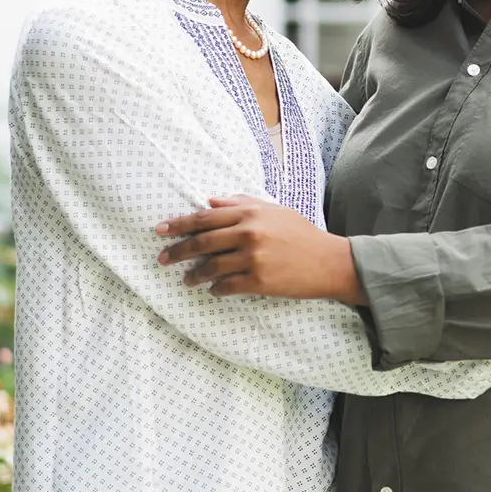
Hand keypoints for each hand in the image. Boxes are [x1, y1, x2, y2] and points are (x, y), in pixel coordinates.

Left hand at [156, 196, 365, 303]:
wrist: (330, 262)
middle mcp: (249, 234)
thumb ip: (242, 203)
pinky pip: (227, 286)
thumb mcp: (275, 210)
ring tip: (186, 279)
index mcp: (251, 214)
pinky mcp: (259, 281)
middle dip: (178, 250)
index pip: (206, 218)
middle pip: (202, 242)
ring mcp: (253, 258)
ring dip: (194, 274)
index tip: (161, 230)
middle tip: (162, 258)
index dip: (180, 224)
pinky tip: (211, 290)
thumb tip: (211, 201)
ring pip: (211, 267)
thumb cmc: (303, 234)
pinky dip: (216, 289)